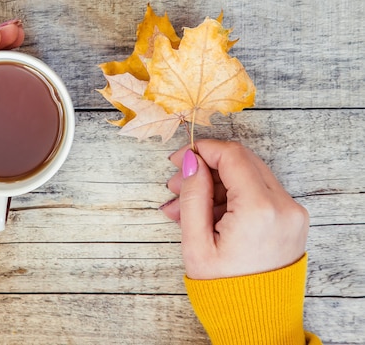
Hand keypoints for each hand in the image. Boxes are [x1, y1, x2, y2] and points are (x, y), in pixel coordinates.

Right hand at [161, 140, 308, 278]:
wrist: (257, 320)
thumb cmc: (224, 288)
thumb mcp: (196, 243)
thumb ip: (195, 196)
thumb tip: (193, 162)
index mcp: (259, 209)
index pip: (232, 156)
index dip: (202, 150)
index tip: (180, 159)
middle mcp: (283, 205)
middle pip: (242, 162)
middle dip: (206, 167)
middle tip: (178, 184)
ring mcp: (291, 212)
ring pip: (249, 176)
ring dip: (216, 183)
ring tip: (185, 206)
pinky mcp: (291, 219)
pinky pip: (259, 193)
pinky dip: (232, 196)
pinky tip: (206, 213)